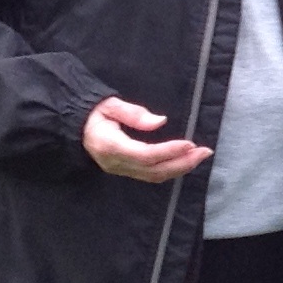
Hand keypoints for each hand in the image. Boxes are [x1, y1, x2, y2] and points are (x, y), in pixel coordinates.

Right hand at [83, 96, 209, 181]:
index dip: (169, 151)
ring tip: (200, 156)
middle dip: (182, 163)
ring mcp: (120, 170)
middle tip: (205, 152)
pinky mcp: (125, 172)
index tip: (190, 144)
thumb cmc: (93, 114)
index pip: (145, 154)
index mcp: (110, 146)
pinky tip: (185, 161)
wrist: (76, 129)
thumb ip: (133, 114)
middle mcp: (116, 163)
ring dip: (180, 168)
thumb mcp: (109, 105)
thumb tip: (161, 121)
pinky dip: (170, 170)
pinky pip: (151, 176)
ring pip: (154, 176)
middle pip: (154, 171)